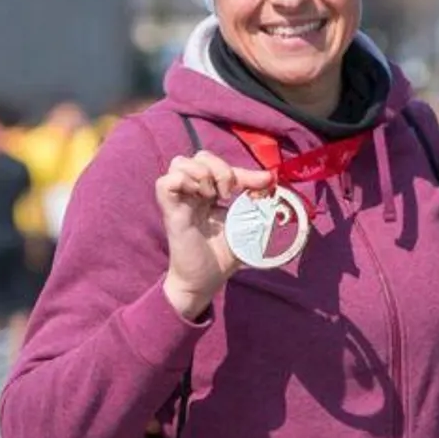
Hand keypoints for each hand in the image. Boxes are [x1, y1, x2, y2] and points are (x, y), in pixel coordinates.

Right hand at [156, 151, 272, 319]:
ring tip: (214, 197)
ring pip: (180, 162)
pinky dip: (184, 182)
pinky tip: (200, 199)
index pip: (224, 167)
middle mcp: (193, 193)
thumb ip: (257, 205)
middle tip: (230, 193)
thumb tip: (273, 185)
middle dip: (222, 168)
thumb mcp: (246, 226)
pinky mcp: (170, 212)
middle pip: (200, 156)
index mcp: (209, 194)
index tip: (266, 181)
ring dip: (203, 173)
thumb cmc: (222, 256)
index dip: (246, 171)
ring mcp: (180, 200)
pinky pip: (165, 182)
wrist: (205, 281)